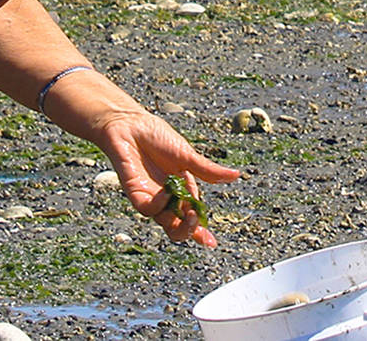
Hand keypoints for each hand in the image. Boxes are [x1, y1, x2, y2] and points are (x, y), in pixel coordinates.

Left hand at [94, 111, 241, 246]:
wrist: (130, 123)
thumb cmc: (156, 136)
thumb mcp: (187, 155)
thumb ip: (208, 170)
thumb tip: (236, 175)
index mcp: (183, 190)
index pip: (193, 216)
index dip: (201, 231)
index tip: (211, 243)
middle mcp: (167, 198)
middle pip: (178, 227)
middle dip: (189, 231)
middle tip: (197, 222)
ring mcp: (150, 197)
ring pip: (164, 223)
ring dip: (178, 223)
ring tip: (190, 212)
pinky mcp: (135, 193)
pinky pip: (148, 208)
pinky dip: (160, 204)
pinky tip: (167, 192)